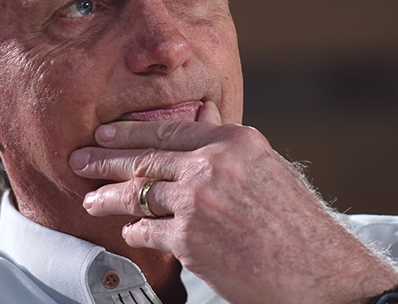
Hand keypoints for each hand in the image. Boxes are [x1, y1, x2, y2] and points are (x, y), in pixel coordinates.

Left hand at [69, 101, 397, 303]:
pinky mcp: (188, 239)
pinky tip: (130, 233)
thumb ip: (229, 149)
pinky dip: (136, 233)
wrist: (317, 271)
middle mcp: (213, 164)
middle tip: (79, 160)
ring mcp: (197, 201)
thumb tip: (201, 125)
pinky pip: (147, 231)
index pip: (169, 131)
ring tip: (91, 200)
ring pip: (138, 194)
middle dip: (105, 160)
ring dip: (109, 198)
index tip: (106, 133)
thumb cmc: (299, 224)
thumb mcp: (268, 170)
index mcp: (235, 141)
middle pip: (145, 158)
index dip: (130, 132)